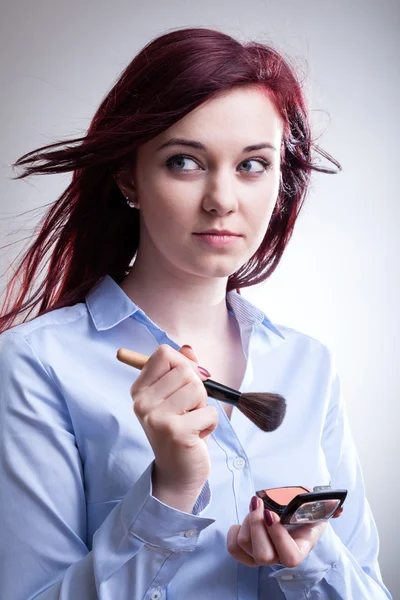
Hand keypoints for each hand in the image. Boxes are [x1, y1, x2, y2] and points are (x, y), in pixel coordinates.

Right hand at [130, 344, 218, 511]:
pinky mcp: (175, 432)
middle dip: (197, 390)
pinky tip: (196, 436)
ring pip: (198, 389)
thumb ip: (182, 369)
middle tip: (187, 411)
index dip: (183, 364)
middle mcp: (142, 402)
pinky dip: (210, 424)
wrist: (177, 472)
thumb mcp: (176, 396)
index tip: (184, 384)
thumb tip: (188, 348)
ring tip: (191, 422)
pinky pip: (210, 412)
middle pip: (185, 370)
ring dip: (203, 406)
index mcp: (139, 389)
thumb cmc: (179, 429)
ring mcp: (156, 417)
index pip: (164, 354)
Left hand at [227, 496, 339, 567]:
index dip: (278, 535)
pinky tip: (241, 522)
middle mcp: (279, 558)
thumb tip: (339, 509)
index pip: (289, 557)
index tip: (272, 512)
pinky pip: (233, 548)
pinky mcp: (247, 552)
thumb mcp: (317, 508)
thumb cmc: (303, 512)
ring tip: (255, 508)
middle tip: (259, 504)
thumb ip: (329, 508)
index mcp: (299, 549)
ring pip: (245, 545)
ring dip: (247, 521)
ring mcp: (262, 556)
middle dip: (256, 524)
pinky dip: (233, 532)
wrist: (291, 518)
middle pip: (262, 554)